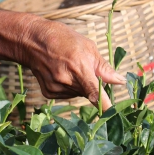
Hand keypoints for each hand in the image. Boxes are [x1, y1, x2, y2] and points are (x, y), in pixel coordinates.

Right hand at [0, 10, 124, 109]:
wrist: (32, 41)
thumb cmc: (63, 39)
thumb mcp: (88, 47)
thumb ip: (104, 68)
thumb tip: (120, 81)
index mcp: (79, 67)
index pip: (95, 93)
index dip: (106, 106)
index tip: (114, 115)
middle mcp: (67, 81)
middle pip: (89, 93)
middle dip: (92, 84)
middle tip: (84, 68)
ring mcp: (56, 88)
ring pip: (79, 94)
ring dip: (80, 85)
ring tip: (69, 67)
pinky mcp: (49, 93)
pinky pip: (67, 95)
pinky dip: (69, 87)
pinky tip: (61, 73)